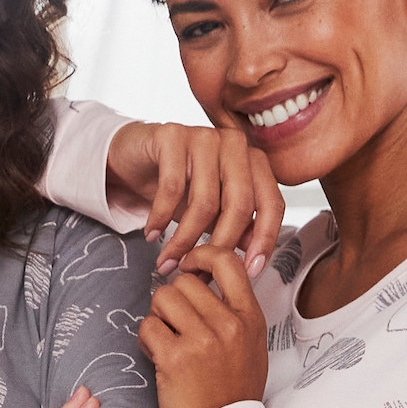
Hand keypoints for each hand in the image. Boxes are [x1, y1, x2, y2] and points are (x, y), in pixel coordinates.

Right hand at [106, 120, 284, 278]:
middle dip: (219, 247)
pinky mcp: (173, 135)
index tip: (250, 271)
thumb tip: (254, 261)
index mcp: (253, 162)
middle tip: (199, 272)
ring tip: (169, 261)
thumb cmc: (179, 185)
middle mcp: (234, 145)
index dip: (265, 240)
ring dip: (184, 240)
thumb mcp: (213, 213)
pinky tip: (152, 234)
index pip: (271, 204)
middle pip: (239, 205)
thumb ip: (238, 230)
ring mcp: (205, 137)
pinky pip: (172, 188)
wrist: (136, 158)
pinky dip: (161, 218)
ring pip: (204, 202)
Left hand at [139, 245, 269, 407]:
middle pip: (185, 282)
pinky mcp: (175, 358)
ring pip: (163, 298)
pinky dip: (146, 339)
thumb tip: (206, 281)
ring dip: (157, 317)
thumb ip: (235, 314)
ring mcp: (202, 341)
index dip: (202, 255)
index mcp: (250, 319)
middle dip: (172, 299)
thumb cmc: (232, 395)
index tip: (189, 266)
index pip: (228, 262)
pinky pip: (148, 326)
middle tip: (174, 324)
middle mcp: (228, 325)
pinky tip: (156, 356)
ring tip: (165, 341)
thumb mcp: (251, 348)